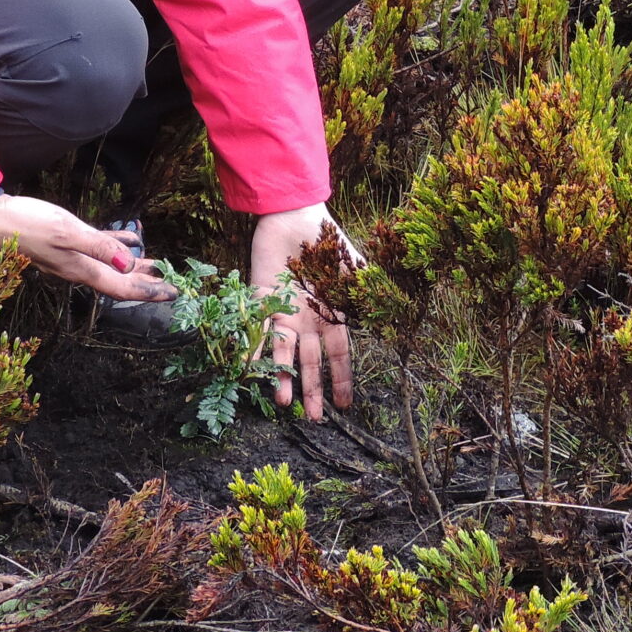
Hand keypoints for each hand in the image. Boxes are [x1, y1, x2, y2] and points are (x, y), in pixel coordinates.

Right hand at [0, 195, 170, 303]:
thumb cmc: (28, 224)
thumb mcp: (67, 232)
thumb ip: (98, 247)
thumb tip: (129, 265)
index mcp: (82, 269)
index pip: (122, 286)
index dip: (149, 291)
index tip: (173, 294)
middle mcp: (79, 268)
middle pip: (120, 281)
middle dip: (146, 284)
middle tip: (171, 286)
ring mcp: (72, 256)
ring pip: (112, 266)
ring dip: (134, 267)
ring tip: (156, 267)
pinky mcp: (66, 242)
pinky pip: (100, 247)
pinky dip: (118, 245)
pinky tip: (131, 238)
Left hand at [251, 202, 353, 422]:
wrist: (295, 213)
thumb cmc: (328, 240)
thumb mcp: (355, 268)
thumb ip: (364, 297)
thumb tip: (382, 324)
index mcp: (332, 314)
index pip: (339, 354)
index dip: (342, 379)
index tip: (345, 405)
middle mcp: (308, 319)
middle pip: (311, 362)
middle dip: (313, 390)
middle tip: (313, 418)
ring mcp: (284, 312)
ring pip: (284, 353)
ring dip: (283, 378)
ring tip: (283, 404)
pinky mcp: (260, 300)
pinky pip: (255, 329)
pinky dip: (250, 348)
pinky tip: (249, 370)